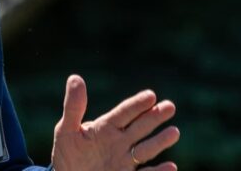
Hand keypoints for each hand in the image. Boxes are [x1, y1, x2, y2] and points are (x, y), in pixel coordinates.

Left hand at [50, 75, 179, 170]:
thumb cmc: (67, 154)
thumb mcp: (66, 130)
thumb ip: (73, 107)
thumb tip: (75, 78)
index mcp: (106, 127)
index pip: (124, 113)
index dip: (136, 104)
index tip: (150, 95)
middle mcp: (119, 142)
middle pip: (140, 127)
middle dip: (154, 116)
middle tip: (170, 106)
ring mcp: (124, 160)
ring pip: (145, 149)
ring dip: (160, 141)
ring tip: (174, 132)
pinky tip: (171, 166)